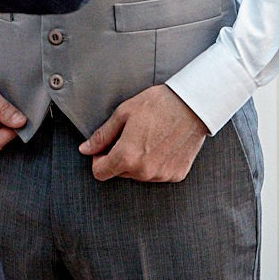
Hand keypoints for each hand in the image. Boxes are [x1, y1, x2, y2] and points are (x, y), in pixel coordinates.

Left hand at [78, 84, 207, 181]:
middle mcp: (144, 171)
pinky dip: (156, 163)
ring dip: (138, 161)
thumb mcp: (124, 113)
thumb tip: (85, 149)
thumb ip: (102, 135)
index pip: (100, 173)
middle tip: (130, 135)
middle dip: (119, 157)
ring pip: (139, 174)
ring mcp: (161, 175)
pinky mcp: (176, 174)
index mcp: (127, 156)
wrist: (193, 105)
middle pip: (119, 173)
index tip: (105, 148)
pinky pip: (157, 173)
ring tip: (149, 137)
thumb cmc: (159, 104)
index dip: (98, 159)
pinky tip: (162, 144)